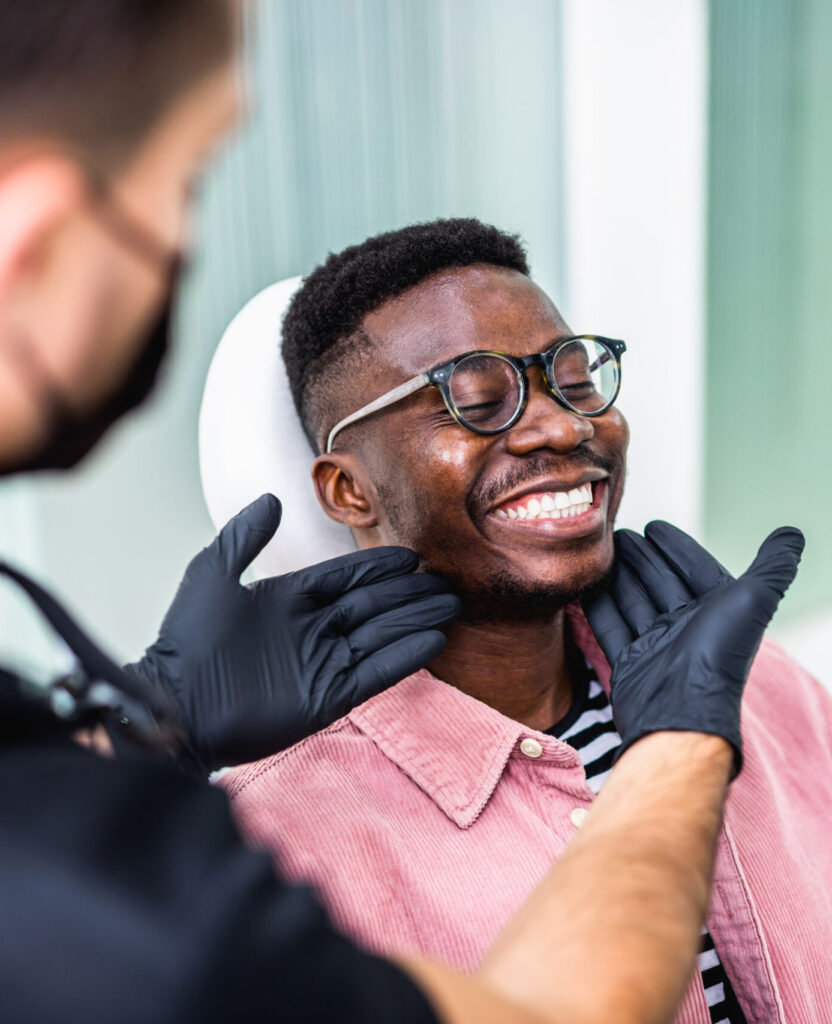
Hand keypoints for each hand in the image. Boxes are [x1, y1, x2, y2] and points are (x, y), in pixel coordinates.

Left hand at [128, 494, 460, 772]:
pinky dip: (405, 657)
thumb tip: (273, 498)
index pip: (344, 577)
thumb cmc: (186, 640)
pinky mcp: (328, 697)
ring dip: (416, 619)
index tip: (411, 556)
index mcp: (288, 600)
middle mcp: (311, 630)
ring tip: (451, 606)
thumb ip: (243, 536)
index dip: (377, 567)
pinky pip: (375, 672)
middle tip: (446, 582)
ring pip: (381, 634)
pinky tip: (433, 640)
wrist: (176, 704)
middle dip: (409, 593)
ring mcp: (322, 664)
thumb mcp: (211, 574)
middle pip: (372, 604)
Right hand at [583, 521, 803, 774]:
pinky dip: (598, 605)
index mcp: (716, 612)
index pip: (694, 568)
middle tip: (618, 533)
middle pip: (659, 582)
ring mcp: (656, 646)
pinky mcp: (629, 663)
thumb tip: (791, 534)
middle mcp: (687, 628)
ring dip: (618, 575)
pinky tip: (587, 586)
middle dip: (641, 556)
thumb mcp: (752, 600)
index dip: (676, 546)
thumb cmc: (717, 656)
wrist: (681, 713)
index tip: (654, 526)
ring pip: (633, 600)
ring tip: (602, 552)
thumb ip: (773, 567)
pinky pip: (611, 626)